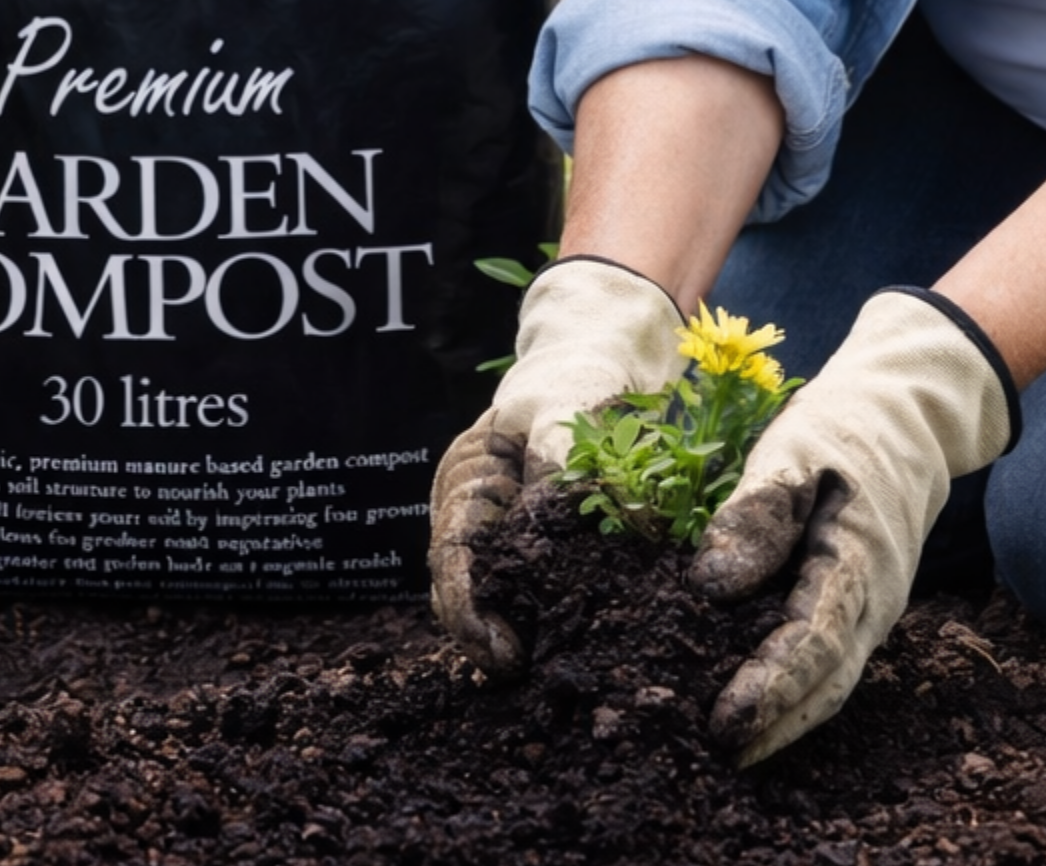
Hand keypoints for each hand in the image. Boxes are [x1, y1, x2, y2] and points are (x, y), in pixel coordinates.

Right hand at [429, 255, 685, 672]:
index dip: (469, 608)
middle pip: (458, 583)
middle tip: (520, 672)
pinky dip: (528, 619)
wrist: (592, 373)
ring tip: (533, 671)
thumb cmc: (574, 382)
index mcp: (467, 474)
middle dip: (481, 634)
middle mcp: (468, 507)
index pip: (453, 551)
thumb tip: (555, 508)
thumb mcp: (568, 403)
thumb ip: (559, 451)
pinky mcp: (526, 545)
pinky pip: (517, 590)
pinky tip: (551, 646)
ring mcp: (494, 528)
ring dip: (502, 633)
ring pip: (483, 594)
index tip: (502, 651)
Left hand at [691, 289, 1017, 764]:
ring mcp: (875, 606)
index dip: (769, 691)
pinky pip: (831, 659)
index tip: (724, 724)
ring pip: (832, 679)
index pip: (812, 645)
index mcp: (858, 563)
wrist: (905, 414)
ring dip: (785, 717)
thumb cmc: (842, 427)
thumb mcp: (790, 454)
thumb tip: (710, 584)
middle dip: (774, 726)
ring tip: (730, 748)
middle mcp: (875, 600)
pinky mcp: (862, 602)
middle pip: (826, 683)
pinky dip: (796, 689)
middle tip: (715, 757)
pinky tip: (760, 702)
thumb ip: (754, 518)